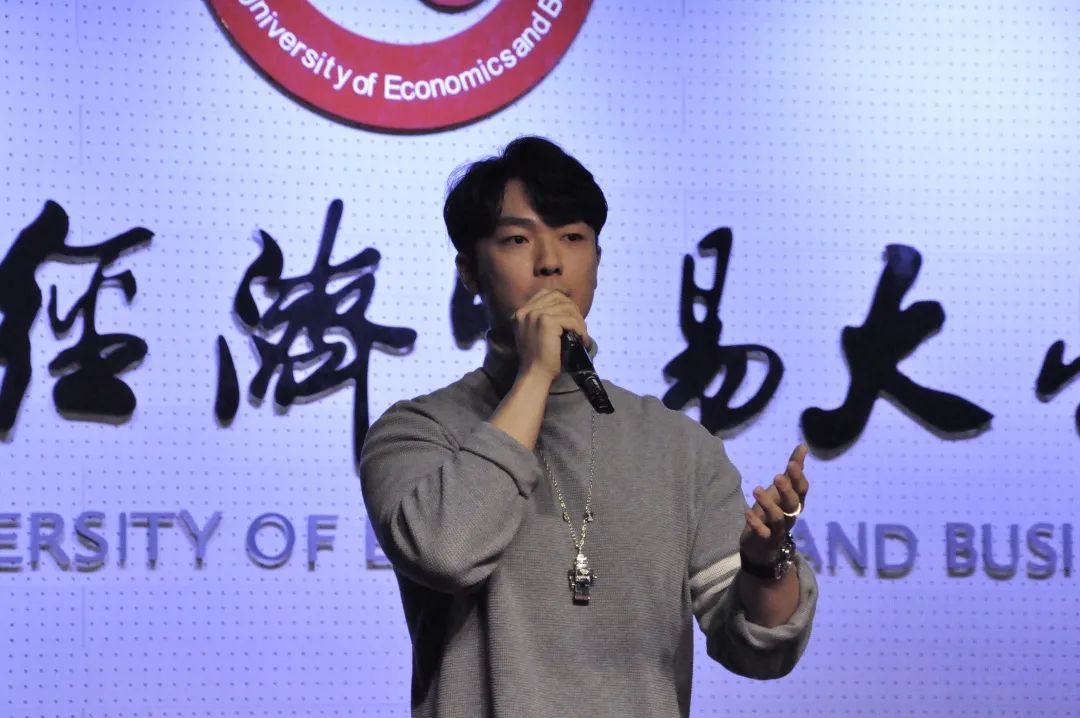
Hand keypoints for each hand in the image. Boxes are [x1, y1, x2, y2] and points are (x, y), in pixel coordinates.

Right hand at [510, 288, 588, 381]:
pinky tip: (582, 340)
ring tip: (583, 335)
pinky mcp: (545, 321)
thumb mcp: (536, 334)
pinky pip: (570, 320)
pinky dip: (580, 330)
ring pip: (567, 308)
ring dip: (579, 322)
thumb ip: (544, 319)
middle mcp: (525, 311)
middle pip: (557, 297)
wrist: (534, 375)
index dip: (563, 301)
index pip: (545, 293)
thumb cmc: (539, 359)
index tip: (572, 316)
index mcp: (520, 313)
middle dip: (574, 310)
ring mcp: (534, 315)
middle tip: (581, 327)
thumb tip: (569, 308)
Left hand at [739, 444, 809, 564]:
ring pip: (778, 518)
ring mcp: (778, 528)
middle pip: (793, 503)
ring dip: (768, 504)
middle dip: (786, 490)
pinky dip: (756, 523)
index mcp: (796, 502)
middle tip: (777, 476)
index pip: (802, 489)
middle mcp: (790, 515)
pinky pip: (763, 532)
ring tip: (756, 489)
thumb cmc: (774, 510)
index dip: (799, 477)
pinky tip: (746, 512)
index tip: (792, 463)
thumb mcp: (781, 489)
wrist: (762, 544)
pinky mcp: (766, 539)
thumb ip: (793, 470)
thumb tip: (803, 446)